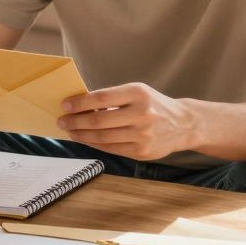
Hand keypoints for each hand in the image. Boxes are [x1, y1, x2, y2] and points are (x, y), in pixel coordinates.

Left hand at [58, 83, 192, 160]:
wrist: (184, 124)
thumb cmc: (154, 105)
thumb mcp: (138, 92)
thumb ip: (113, 98)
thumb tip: (80, 105)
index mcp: (138, 93)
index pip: (102, 97)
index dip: (80, 103)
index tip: (65, 105)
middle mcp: (142, 113)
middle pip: (99, 120)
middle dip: (76, 121)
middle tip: (62, 121)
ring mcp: (143, 135)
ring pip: (103, 137)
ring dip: (82, 135)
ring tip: (70, 131)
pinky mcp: (142, 152)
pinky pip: (111, 149)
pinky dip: (95, 144)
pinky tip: (86, 139)